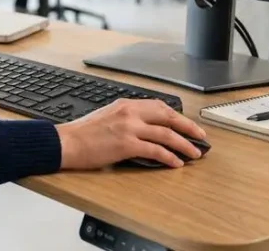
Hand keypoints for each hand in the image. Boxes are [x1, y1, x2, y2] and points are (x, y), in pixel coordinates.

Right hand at [55, 99, 206, 168]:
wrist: (66, 142)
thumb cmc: (83, 133)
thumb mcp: (107, 116)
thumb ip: (127, 118)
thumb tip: (145, 128)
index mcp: (126, 104)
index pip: (159, 106)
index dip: (177, 116)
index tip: (187, 124)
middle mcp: (130, 113)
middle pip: (168, 117)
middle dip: (188, 127)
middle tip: (201, 137)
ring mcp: (129, 128)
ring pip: (166, 134)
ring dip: (184, 145)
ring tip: (194, 153)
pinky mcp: (126, 144)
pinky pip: (155, 151)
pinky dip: (169, 157)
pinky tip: (176, 163)